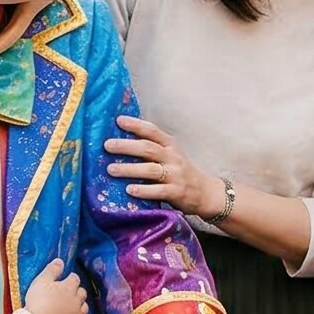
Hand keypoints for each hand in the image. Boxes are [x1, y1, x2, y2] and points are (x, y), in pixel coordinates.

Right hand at [22, 260, 90, 313]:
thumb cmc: (38, 300)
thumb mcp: (41, 280)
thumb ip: (52, 270)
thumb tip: (60, 261)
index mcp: (69, 286)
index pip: (75, 278)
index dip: (70, 278)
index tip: (64, 279)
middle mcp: (77, 300)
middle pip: (82, 293)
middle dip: (77, 291)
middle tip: (67, 293)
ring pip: (85, 308)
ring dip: (80, 306)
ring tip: (71, 306)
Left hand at [106, 116, 224, 219]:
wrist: (205, 192)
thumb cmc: (179, 172)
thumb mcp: (169, 155)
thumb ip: (151, 148)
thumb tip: (120, 141)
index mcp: (170, 145)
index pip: (152, 131)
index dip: (136, 125)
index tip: (118, 120)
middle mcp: (173, 157)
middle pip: (148, 149)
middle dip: (126, 146)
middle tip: (107, 145)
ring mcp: (176, 175)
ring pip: (151, 170)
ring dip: (129, 169)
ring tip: (110, 169)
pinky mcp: (177, 192)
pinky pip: (159, 190)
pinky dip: (143, 190)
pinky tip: (129, 190)